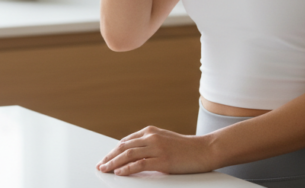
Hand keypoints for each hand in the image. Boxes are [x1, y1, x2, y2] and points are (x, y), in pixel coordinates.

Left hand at [96, 125, 214, 175]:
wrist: (204, 150)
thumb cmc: (185, 148)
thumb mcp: (164, 140)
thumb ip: (149, 143)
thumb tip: (133, 151)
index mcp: (150, 131)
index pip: (126, 141)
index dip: (114, 151)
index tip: (106, 158)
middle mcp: (151, 137)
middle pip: (123, 147)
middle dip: (109, 156)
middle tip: (100, 164)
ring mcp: (157, 148)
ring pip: (128, 155)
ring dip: (113, 162)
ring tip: (105, 169)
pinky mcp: (162, 160)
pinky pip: (139, 164)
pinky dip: (127, 169)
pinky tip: (119, 172)